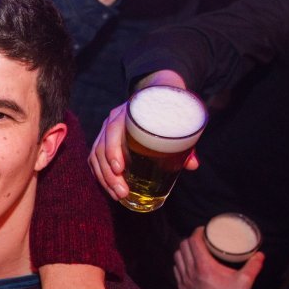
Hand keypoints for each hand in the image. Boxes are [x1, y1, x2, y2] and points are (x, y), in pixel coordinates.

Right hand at [88, 71, 198, 201]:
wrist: (156, 93)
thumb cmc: (166, 108)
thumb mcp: (177, 119)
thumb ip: (185, 140)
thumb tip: (192, 165)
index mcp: (128, 112)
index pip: (113, 130)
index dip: (113, 150)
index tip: (119, 168)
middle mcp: (112, 120)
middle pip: (101, 148)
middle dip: (109, 174)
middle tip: (122, 192)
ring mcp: (106, 131)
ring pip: (96, 156)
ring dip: (104, 178)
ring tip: (117, 195)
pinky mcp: (104, 141)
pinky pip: (95, 159)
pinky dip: (100, 175)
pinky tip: (109, 189)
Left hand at [173, 227, 262, 288]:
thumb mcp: (245, 282)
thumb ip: (253, 266)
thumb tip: (260, 254)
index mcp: (204, 267)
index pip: (193, 241)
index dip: (197, 232)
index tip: (204, 230)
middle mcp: (191, 272)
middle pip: (183, 247)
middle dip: (191, 239)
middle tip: (201, 239)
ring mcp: (184, 281)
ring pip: (177, 257)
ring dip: (184, 250)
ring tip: (194, 249)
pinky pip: (176, 270)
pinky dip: (180, 263)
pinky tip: (188, 264)